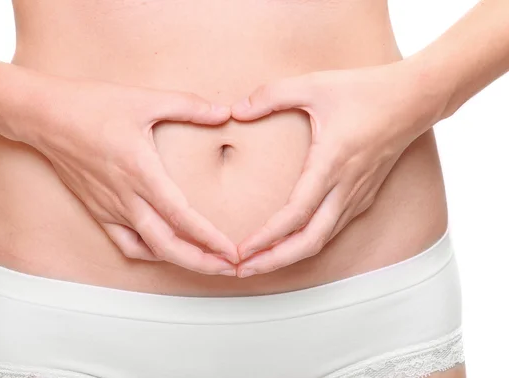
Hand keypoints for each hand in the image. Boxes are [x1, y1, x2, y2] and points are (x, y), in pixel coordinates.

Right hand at [18, 78, 238, 275]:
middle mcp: (125, 197)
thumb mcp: (145, 100)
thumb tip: (225, 112)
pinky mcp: (98, 210)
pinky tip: (164, 250)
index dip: (209, 238)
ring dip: (179, 259)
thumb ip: (188, 106)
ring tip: (205, 263)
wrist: (45, 117)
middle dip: (202, 261)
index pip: (181, 217)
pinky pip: (125, 243)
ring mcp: (110, 208)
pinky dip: (148, 252)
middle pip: (167, 245)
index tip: (231, 251)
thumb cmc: (93, 106)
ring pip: (148, 248)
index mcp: (141, 172)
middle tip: (230, 267)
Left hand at [230, 60, 443, 277]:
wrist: (415, 99)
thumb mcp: (314, 84)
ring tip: (258, 262)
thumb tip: (236, 111)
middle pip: (309, 242)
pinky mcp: (363, 196)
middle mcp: (346, 187)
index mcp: (331, 163)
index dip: (267, 237)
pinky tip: (288, 243)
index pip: (296, 214)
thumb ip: (271, 95)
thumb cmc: (366, 90)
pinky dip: (307, 242)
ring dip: (289, 255)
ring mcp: (358, 195)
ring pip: (322, 239)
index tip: (241, 250)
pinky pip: (332, 228)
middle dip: (274, 261)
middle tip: (242, 269)